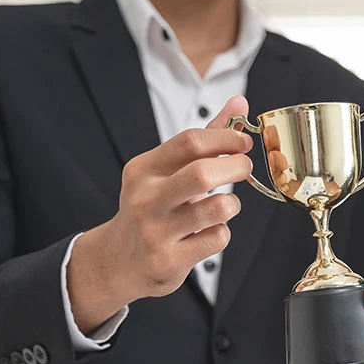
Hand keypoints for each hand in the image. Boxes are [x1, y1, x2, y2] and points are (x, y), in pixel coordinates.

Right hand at [68, 96, 252, 331]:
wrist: (119, 261)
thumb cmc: (152, 207)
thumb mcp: (166, 171)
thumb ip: (205, 138)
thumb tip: (240, 103)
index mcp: (143, 170)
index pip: (190, 141)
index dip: (226, 138)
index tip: (242, 144)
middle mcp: (145, 199)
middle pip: (203, 173)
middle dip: (236, 167)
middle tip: (244, 168)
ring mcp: (155, 232)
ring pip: (217, 209)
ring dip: (232, 204)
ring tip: (225, 205)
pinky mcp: (169, 261)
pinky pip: (217, 239)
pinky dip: (221, 233)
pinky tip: (207, 233)